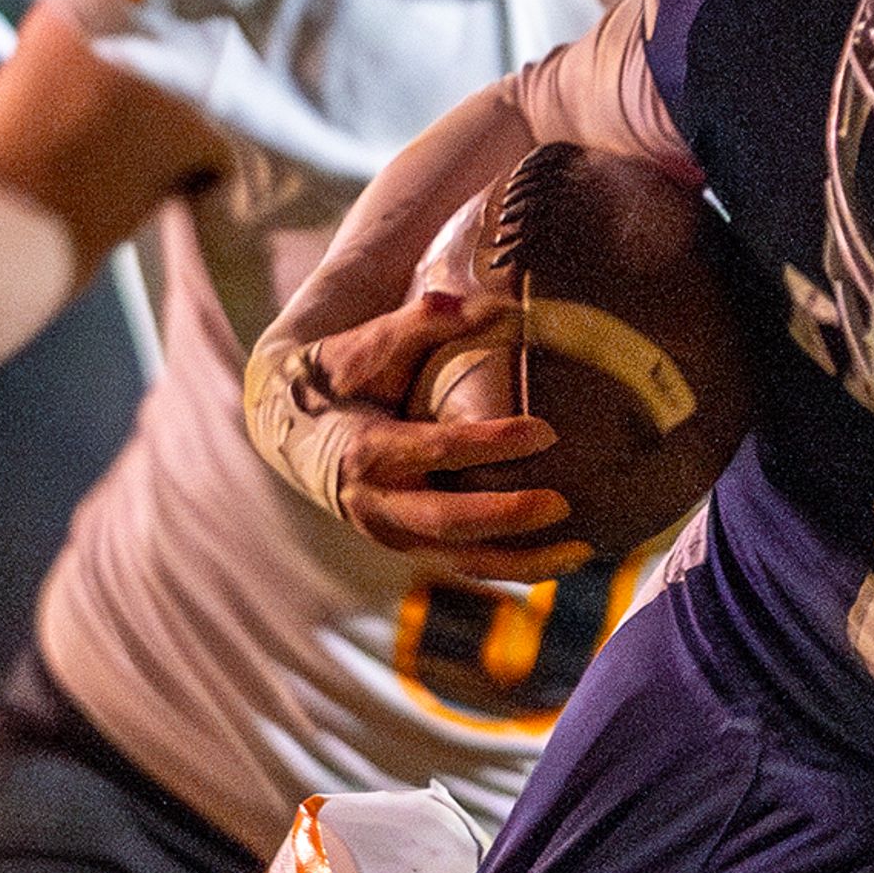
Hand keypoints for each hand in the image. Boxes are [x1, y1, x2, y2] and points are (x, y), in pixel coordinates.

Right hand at [252, 292, 580, 578]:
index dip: (491, 443)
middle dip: (507, 516)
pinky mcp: (411, 547)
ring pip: (460, 560)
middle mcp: (378, 504)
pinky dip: (513, 569)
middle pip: (447, 521)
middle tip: (562, 503)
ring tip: (580, 552)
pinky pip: (465, 565)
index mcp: (367, 450)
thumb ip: (416, 322)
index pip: (436, 450)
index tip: (545, 432)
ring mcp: (394, 534)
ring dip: (520, 563)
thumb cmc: (341, 380)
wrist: (293, 434)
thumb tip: (478, 303)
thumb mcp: (365, 346)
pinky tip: (562, 559)